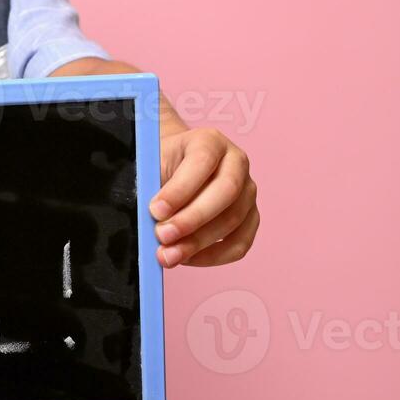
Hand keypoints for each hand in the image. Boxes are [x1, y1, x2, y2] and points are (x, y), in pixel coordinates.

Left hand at [149, 127, 258, 267]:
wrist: (174, 167)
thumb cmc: (161, 165)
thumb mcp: (151, 165)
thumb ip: (150, 186)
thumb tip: (149, 219)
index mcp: (210, 141)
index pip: (202, 162)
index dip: (179, 189)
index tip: (155, 210)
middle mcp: (236, 162)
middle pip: (226, 192)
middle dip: (191, 219)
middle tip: (162, 236)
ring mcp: (248, 191)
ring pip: (233, 220)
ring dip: (198, 243)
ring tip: (168, 255)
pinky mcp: (250, 217)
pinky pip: (240, 243)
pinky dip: (213, 256)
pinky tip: (187, 258)